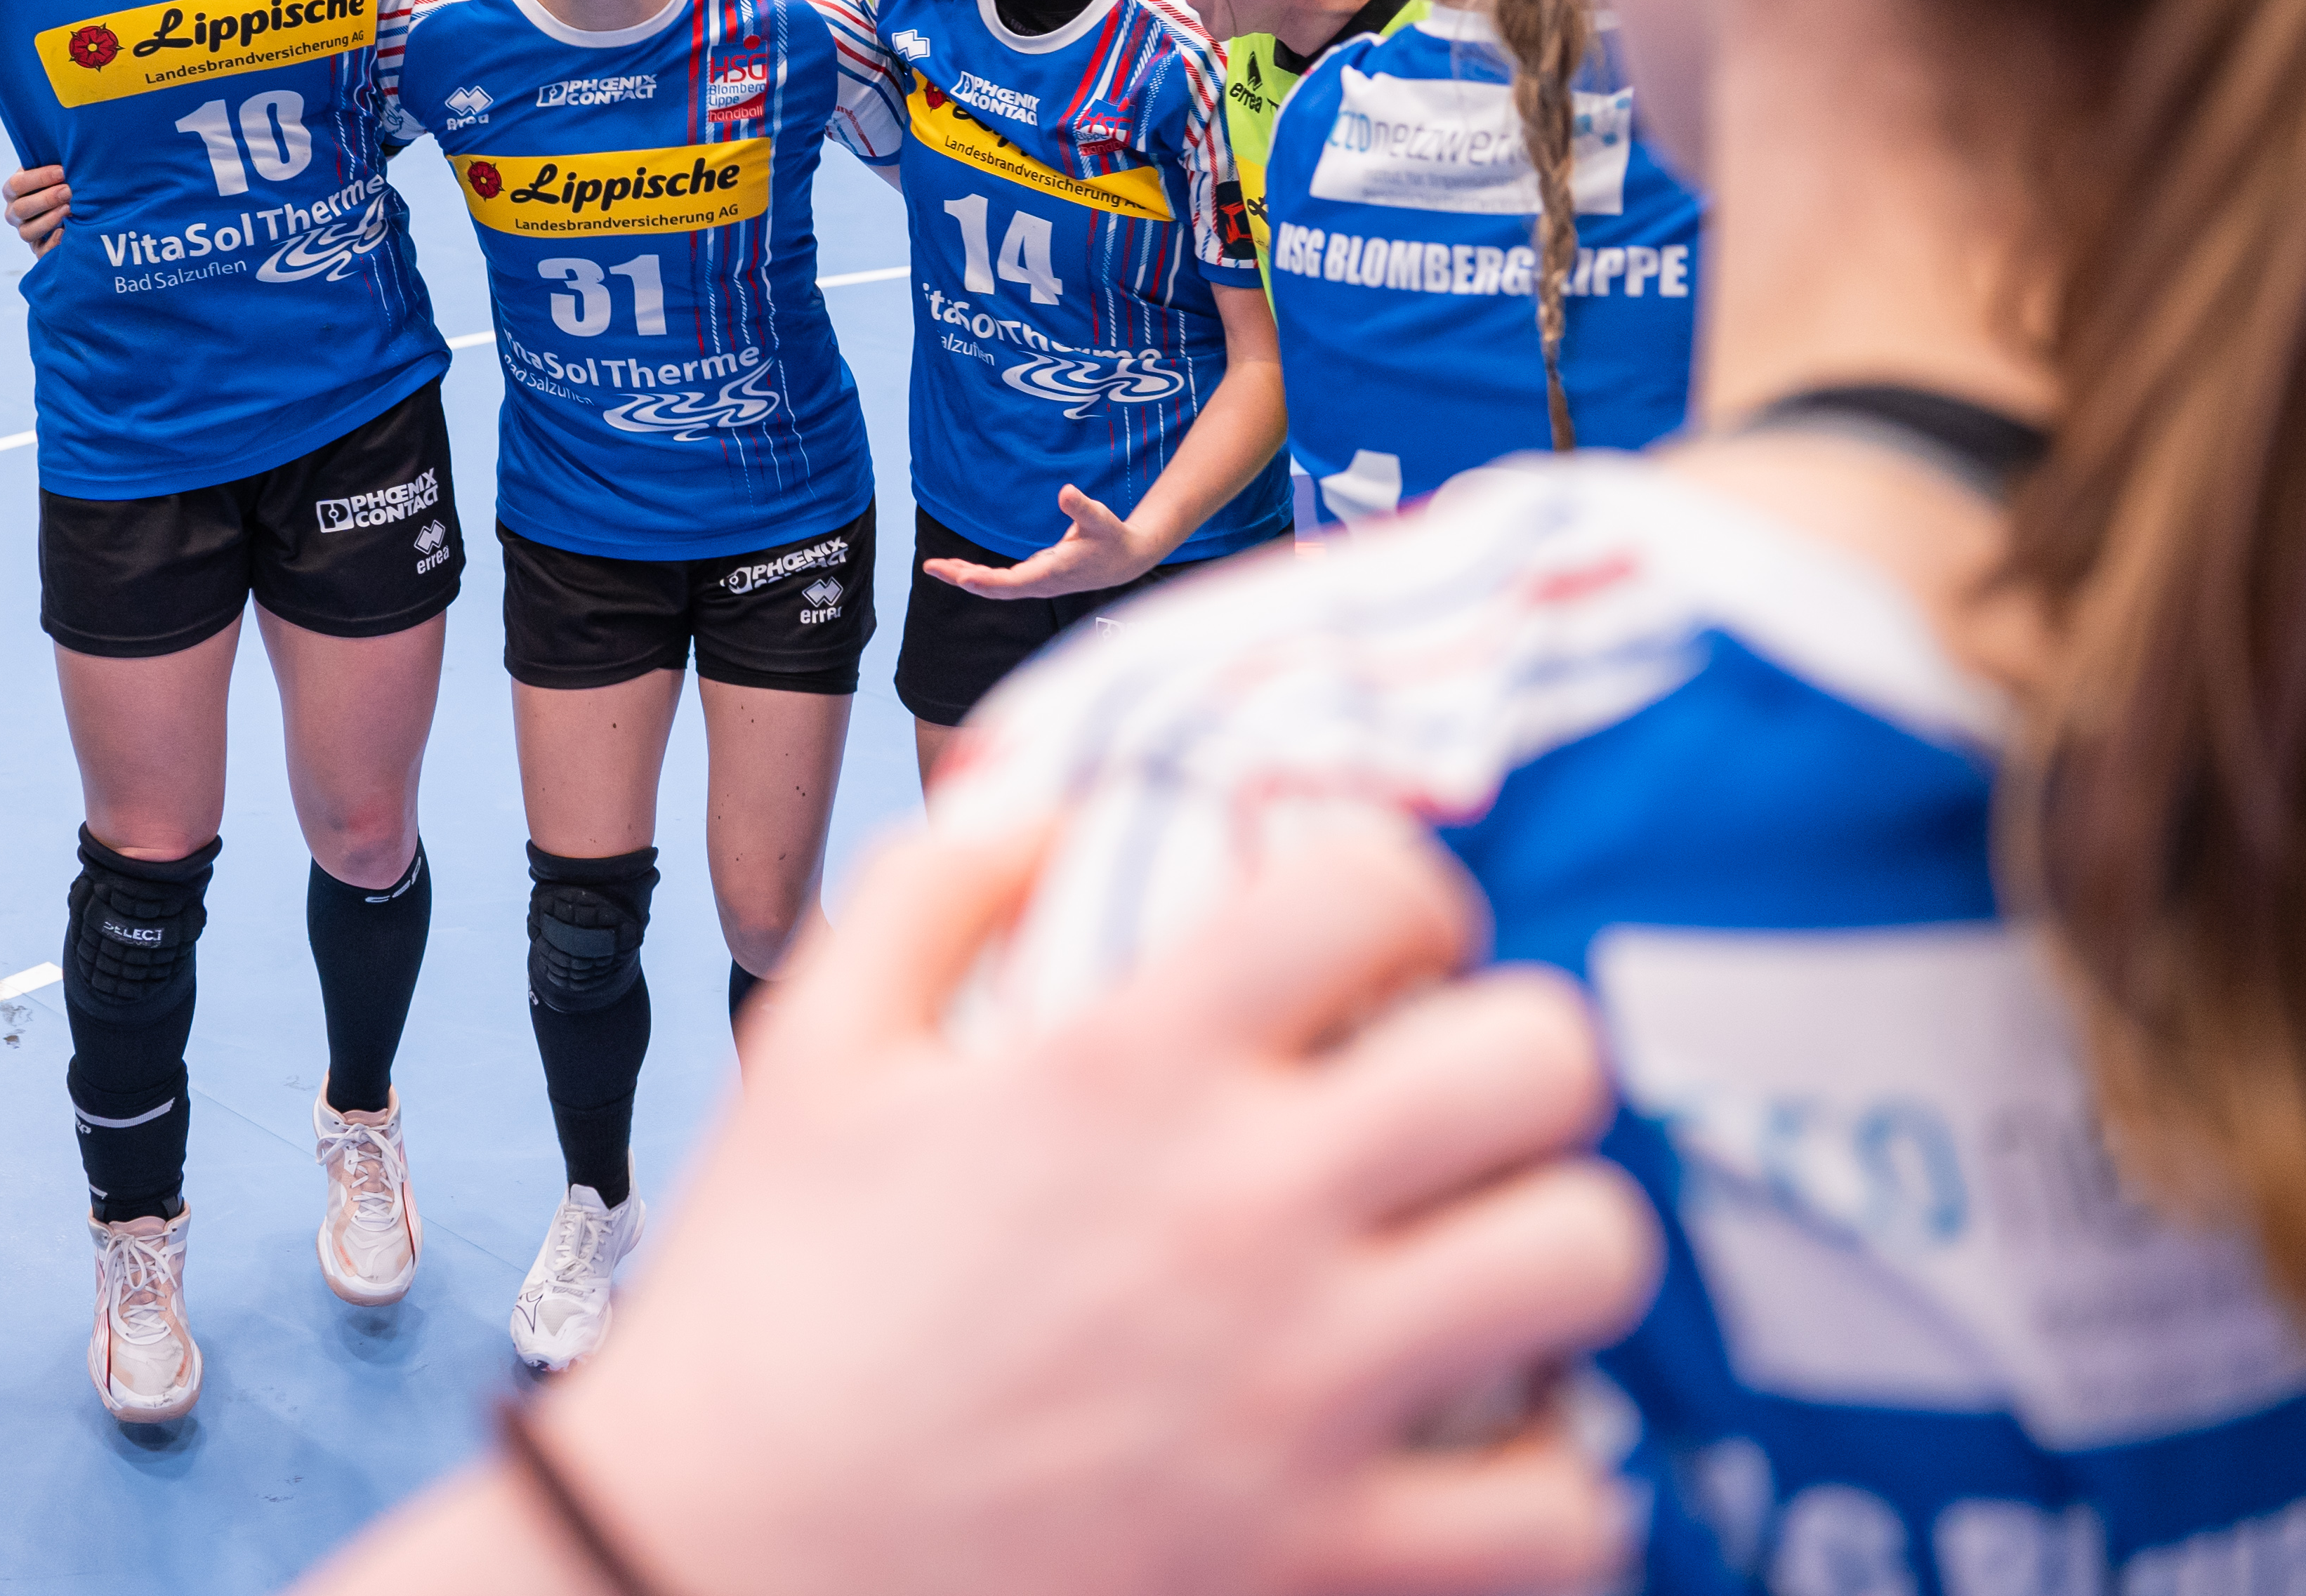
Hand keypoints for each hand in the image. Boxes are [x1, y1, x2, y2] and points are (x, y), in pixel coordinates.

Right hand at [1, 162, 71, 254]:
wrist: (69, 200)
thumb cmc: (60, 180)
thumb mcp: (52, 170)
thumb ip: (54, 166)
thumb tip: (69, 158)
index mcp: (12, 190)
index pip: (17, 184)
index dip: (39, 178)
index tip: (62, 171)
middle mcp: (14, 213)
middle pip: (21, 209)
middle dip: (47, 199)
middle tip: (69, 191)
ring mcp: (25, 231)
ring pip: (27, 232)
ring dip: (49, 220)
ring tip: (70, 209)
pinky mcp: (38, 249)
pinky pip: (40, 252)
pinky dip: (52, 244)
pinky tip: (66, 232)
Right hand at [473, 811, 1650, 1595]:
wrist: (715, 1565)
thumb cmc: (766, 1307)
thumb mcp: (810, 1054)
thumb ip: (929, 889)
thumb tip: (1045, 787)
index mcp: (1122, 1067)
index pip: (1376, 887)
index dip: (1398, 891)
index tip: (1363, 946)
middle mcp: (1240, 1209)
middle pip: (1543, 1061)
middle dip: (1517, 1059)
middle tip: (1451, 1099)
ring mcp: (1299, 1392)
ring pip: (1589, 1260)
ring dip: (1556, 1246)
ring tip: (1486, 1257)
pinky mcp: (1325, 1557)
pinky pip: (1567, 1509)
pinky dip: (1553, 1481)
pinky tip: (1481, 1448)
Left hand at [927, 483, 1158, 599]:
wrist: (1123, 561)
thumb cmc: (1111, 538)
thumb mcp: (1101, 519)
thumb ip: (1082, 508)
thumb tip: (1065, 491)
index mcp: (1053, 572)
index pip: (1013, 582)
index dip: (987, 581)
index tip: (963, 578)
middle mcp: (1040, 583)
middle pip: (995, 587)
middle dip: (962, 578)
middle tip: (931, 567)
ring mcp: (1036, 583)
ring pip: (994, 586)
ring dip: (965, 577)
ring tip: (936, 566)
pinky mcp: (1034, 578)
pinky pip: (1000, 581)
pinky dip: (978, 576)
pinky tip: (960, 569)